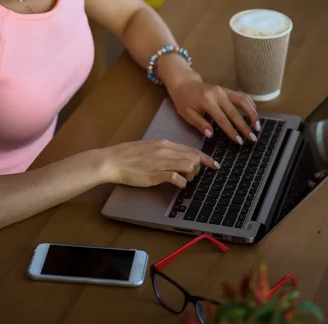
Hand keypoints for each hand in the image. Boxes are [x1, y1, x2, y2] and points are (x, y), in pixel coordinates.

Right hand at [99, 139, 219, 188]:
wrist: (113, 160)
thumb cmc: (128, 155)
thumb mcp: (149, 147)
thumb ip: (164, 151)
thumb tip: (177, 157)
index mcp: (165, 143)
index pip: (192, 149)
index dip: (206, 158)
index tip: (215, 164)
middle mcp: (165, 150)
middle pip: (194, 157)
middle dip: (199, 168)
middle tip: (195, 175)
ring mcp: (161, 162)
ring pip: (189, 165)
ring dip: (192, 175)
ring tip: (185, 179)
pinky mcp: (155, 174)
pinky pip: (176, 177)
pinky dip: (182, 182)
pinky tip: (178, 184)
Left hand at [168, 77, 259, 144]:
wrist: (184, 83)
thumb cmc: (184, 101)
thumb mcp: (187, 114)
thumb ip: (199, 124)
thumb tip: (211, 135)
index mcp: (207, 101)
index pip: (222, 119)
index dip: (232, 131)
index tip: (239, 141)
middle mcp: (217, 94)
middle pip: (235, 112)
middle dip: (245, 126)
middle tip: (252, 138)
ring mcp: (223, 90)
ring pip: (243, 101)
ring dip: (252, 113)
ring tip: (257, 126)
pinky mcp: (227, 89)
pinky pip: (242, 95)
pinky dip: (250, 104)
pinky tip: (254, 113)